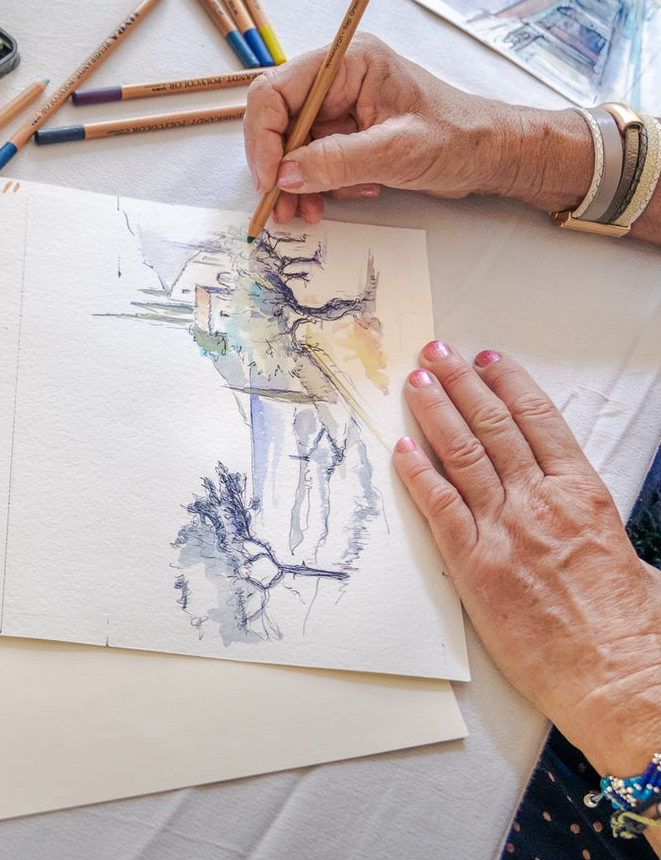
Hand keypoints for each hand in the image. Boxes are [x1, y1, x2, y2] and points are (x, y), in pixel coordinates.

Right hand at [243, 34, 590, 223]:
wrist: (491, 155)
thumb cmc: (460, 138)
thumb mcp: (397, 151)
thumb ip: (337, 161)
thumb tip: (286, 174)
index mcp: (349, 63)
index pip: (277, 91)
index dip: (263, 137)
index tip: (269, 178)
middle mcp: (339, 80)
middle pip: (278, 120)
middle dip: (277, 166)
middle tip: (280, 204)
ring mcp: (341, 108)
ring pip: (291, 147)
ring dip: (294, 183)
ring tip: (305, 213)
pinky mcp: (347, 135)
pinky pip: (312, 161)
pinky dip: (315, 187)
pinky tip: (336, 199)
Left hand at [392, 341, 660, 779]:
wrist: (620, 680)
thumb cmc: (633, 628)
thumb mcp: (629, 558)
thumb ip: (590, 525)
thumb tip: (579, 518)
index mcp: (582, 494)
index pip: (540, 420)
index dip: (510, 383)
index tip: (489, 360)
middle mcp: (540, 501)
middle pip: (494, 425)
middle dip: (462, 383)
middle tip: (437, 354)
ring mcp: (504, 530)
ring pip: (462, 454)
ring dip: (435, 413)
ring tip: (416, 381)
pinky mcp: (475, 565)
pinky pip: (439, 507)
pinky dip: (417, 474)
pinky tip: (400, 449)